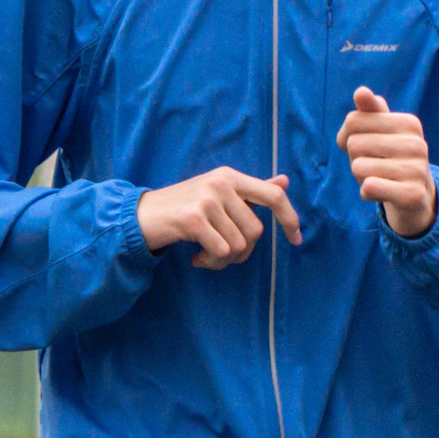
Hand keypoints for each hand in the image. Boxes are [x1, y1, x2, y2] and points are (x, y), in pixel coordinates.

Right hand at [137, 168, 302, 269]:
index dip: (290, 218)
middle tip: (221, 253)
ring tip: (205, 254)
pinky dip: (211, 262)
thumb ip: (251, 191)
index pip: (273, 196)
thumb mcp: (218, 194)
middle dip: (243, 251)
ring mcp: (207, 199)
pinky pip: (221, 251)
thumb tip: (284, 181)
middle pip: (255, 231)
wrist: (141, 216)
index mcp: (230, 176)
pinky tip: (196, 257)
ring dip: (224, 259)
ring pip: (239, 245)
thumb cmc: (183, 208)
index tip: (297, 239)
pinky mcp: (193, 218)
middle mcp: (221, 183)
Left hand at [337, 87, 436, 238]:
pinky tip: (381, 192)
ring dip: (361, 177)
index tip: (366, 146)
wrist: (415, 197)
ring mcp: (417, 170)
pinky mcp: (411, 194)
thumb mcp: (379, 132)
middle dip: (355, 158)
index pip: (353, 121)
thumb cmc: (389, 158)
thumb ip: (369, 111)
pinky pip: (369, 187)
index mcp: (409, 123)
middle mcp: (417, 144)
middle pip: (354, 144)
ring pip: (357, 167)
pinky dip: (367, 192)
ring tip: (381, 178)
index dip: (348, 137)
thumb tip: (361, 92)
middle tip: (375, 166)